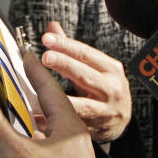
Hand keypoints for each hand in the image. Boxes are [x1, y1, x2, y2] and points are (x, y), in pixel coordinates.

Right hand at [0, 51, 104, 157]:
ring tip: (12, 138)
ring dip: (27, 142)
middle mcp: (75, 147)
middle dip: (31, 106)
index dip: (35, 71)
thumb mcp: (15, 155)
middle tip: (21, 89)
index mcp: (69, 130)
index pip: (49, 90)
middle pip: (50, 117)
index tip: (28, 56)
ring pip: (46, 146)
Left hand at [41, 21, 131, 142]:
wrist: (121, 118)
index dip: (66, 45)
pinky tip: (39, 122)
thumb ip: (71, 49)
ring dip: (58, 101)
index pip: (86, 53)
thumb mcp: (95, 67)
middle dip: (64, 65)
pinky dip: (56, 125)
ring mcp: (106, 111)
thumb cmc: (103, 87)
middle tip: (45, 57)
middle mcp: (112, 89)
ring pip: (81, 106)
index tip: (46, 39)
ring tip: (36, 95)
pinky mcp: (97, 130)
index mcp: (111, 69)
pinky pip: (73, 127)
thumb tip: (52, 27)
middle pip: (85, 75)